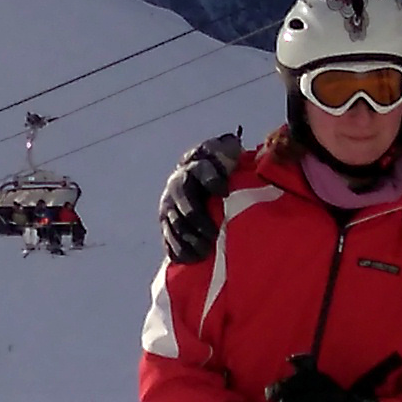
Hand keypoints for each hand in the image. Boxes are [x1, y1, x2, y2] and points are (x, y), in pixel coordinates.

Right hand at [157, 133, 242, 263]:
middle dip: (197, 219)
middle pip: (184, 203)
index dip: (211, 180)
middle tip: (213, 234)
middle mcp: (177, 185)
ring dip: (187, 239)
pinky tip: (189, 259)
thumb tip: (235, 141)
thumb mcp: (224, 154)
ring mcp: (169, 206)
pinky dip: (177, 250)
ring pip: (174, 224)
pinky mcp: (166, 224)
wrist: (196, 178)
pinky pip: (168, 238)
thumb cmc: (218, 167)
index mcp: (195, 166)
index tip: (224, 193)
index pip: (201, 170)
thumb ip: (230, 149)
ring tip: (204, 252)